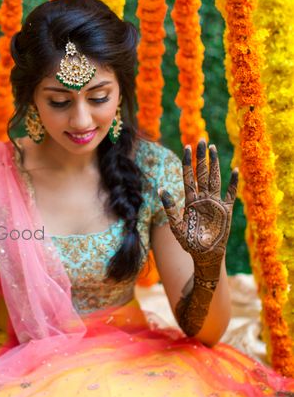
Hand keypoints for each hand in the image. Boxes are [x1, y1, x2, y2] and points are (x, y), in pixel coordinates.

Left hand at [158, 140, 238, 284]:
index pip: (188, 177)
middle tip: (201, 140)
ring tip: (213, 148)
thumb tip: (160, 190)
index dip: (187, 162)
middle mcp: (202, 198)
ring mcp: (215, 203)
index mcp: (190, 200)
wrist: (205, 257)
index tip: (186, 147)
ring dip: (214, 164)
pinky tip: (235, 170)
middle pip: (202, 173)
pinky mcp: (226, 211)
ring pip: (214, 179)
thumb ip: (169, 209)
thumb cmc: (190, 243)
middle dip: (201, 157)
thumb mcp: (176, 227)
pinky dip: (232, 183)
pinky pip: (230, 194)